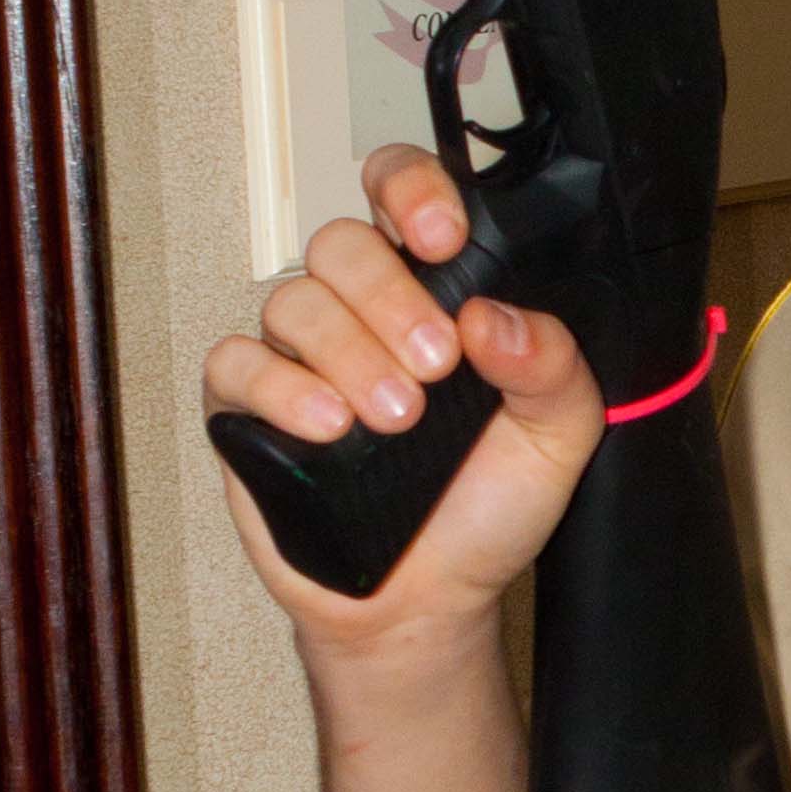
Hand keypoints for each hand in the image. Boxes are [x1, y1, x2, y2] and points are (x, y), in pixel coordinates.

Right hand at [201, 146, 601, 637]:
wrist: (430, 602)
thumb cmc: (483, 510)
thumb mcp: (556, 437)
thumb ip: (551, 366)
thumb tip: (494, 317)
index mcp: (431, 293)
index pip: (402, 194)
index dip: (412, 189)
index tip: (443, 235)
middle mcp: (357, 311)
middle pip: (341, 243)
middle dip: (390, 295)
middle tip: (436, 367)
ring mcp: (297, 357)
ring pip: (293, 300)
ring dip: (349, 352)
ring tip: (395, 418)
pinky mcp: (245, 409)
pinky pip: (235, 363)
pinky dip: (280, 388)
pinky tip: (328, 426)